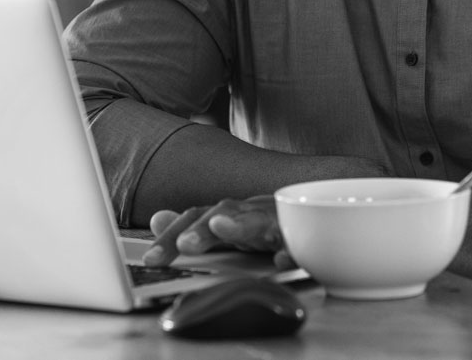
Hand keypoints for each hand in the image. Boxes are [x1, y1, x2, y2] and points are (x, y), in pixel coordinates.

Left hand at [142, 195, 294, 269]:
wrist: (321, 211)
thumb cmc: (268, 225)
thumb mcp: (229, 226)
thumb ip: (195, 227)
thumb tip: (155, 220)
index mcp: (232, 214)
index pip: (196, 218)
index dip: (172, 235)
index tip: (150, 259)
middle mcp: (252, 213)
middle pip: (224, 213)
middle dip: (202, 228)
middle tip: (184, 244)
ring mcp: (279, 222)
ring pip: (259, 220)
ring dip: (240, 224)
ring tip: (220, 225)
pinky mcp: (306, 238)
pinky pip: (299, 244)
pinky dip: (290, 251)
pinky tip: (280, 261)